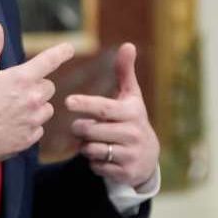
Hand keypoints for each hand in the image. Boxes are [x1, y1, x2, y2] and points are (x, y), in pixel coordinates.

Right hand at [0, 22, 74, 178]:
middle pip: (48, 87)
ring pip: (46, 109)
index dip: (61, 52)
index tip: (69, 48)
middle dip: (36, 86)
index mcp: (21, 79)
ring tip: (11, 110)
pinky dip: (29, 126)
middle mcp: (32, 99)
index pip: (50, 60)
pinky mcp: (28, 140)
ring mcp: (32, 121)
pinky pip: (38, 129)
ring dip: (35, 107)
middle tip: (14, 90)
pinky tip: (9, 126)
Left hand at [66, 43, 159, 188]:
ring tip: (93, 141)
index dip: (86, 104)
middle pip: (92, 130)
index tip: (68, 101)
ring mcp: (130, 154)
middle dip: (81, 129)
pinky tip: (102, 156)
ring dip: (86, 146)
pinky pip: (96, 166)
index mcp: (132, 112)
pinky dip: (93, 161)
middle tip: (81, 126)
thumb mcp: (131, 97)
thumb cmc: (132, 120)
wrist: (149, 157)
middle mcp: (133, 133)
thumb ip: (125, 72)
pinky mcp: (125, 172)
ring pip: (92, 149)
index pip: (104, 108)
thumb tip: (128, 45)